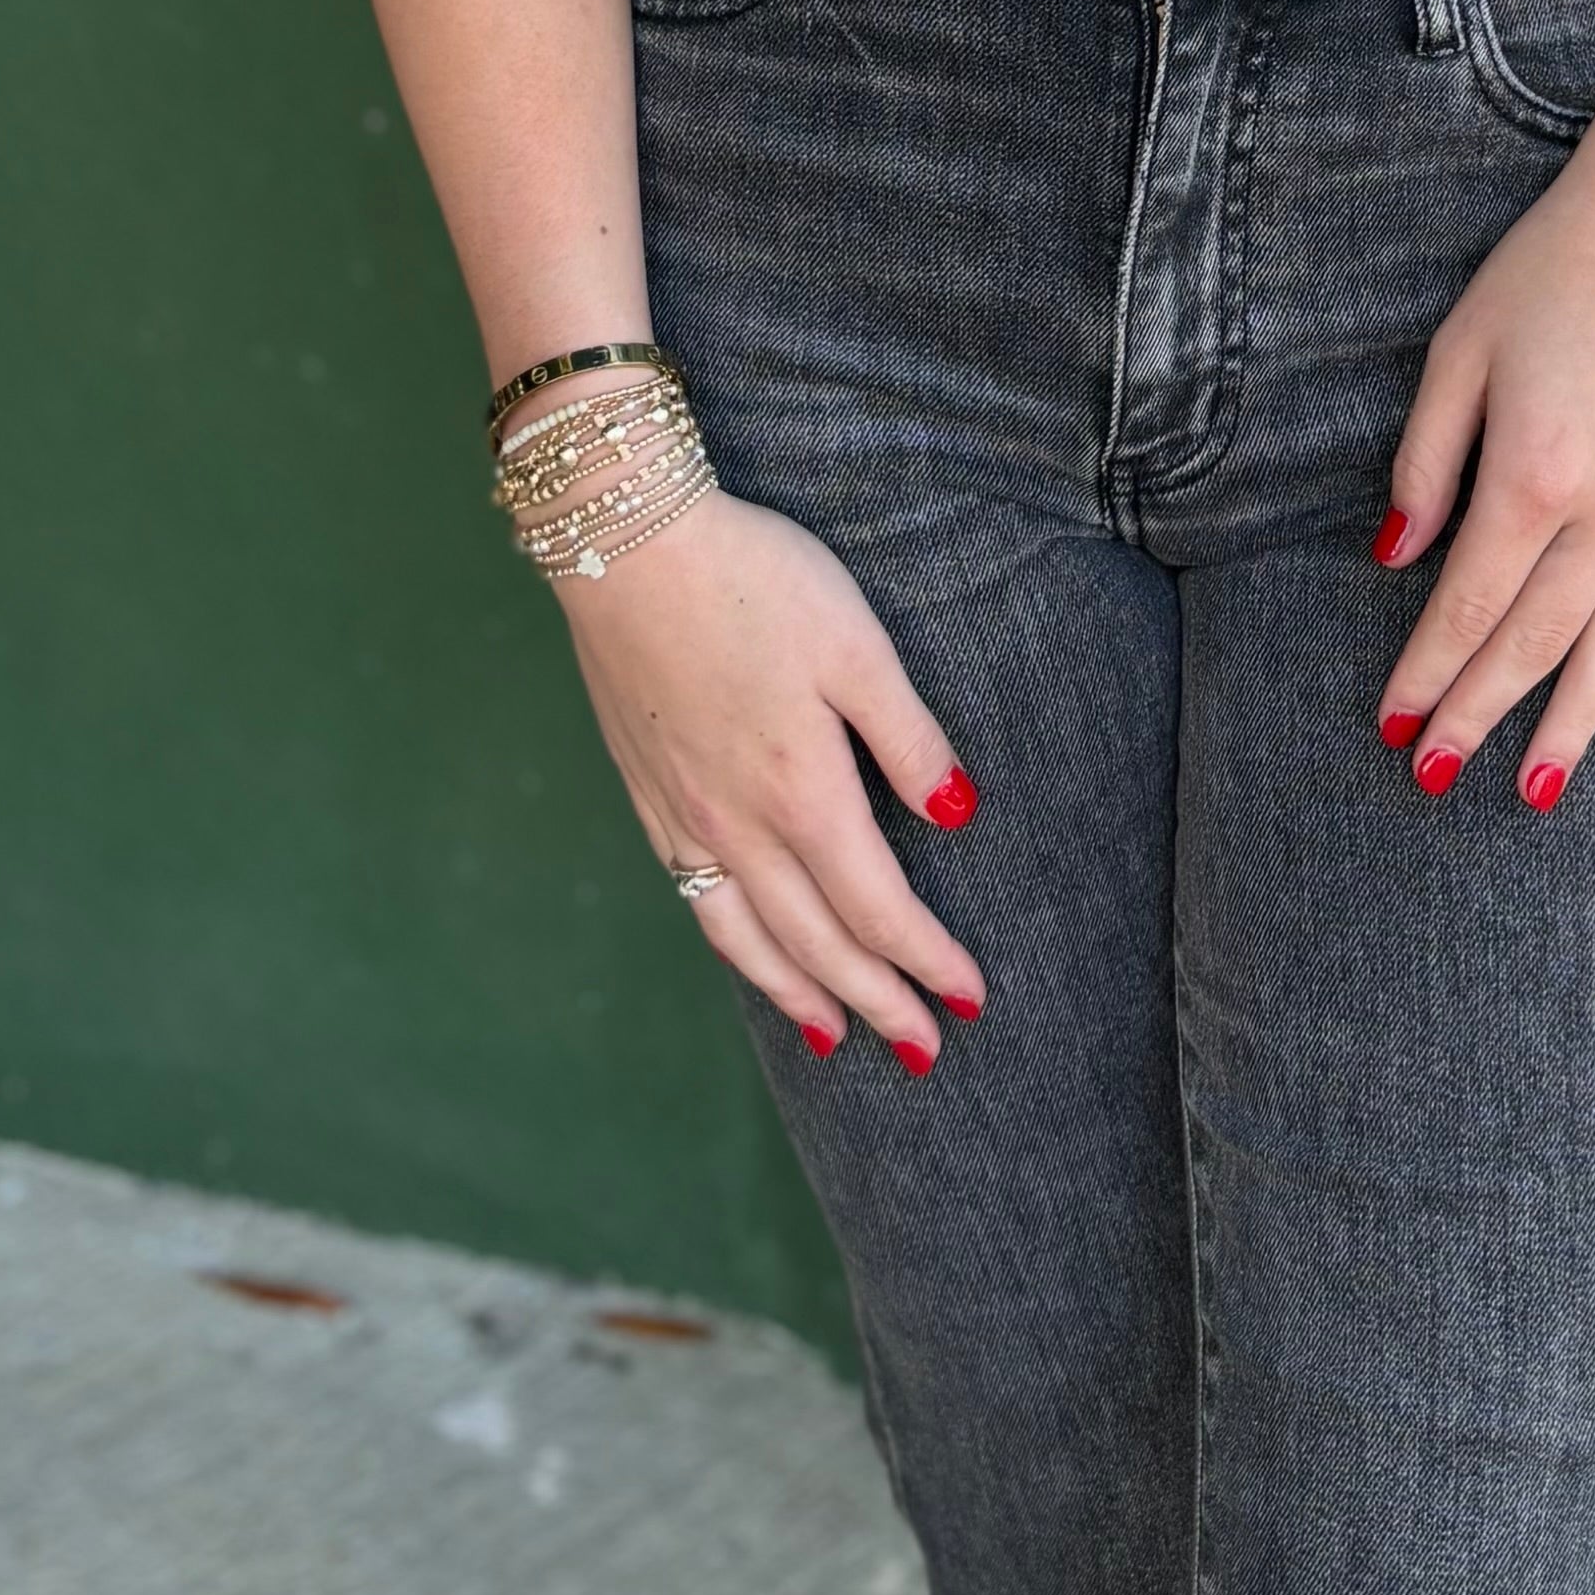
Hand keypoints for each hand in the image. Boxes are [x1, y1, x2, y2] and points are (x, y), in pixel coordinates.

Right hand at [560, 488, 985, 1068]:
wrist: (624, 546)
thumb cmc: (756, 581)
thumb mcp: (858, 646)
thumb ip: (910, 739)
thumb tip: (959, 817)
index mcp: (806, 794)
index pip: (880, 909)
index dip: (928, 960)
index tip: (970, 998)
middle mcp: (742, 828)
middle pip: (820, 944)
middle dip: (877, 1002)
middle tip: (923, 1048)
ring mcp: (686, 818)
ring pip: (750, 940)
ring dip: (800, 994)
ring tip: (836, 1036)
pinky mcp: (648, 795)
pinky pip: (698, 902)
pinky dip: (735, 948)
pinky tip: (749, 954)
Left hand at [1372, 128, 1594, 805]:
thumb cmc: (1546, 272)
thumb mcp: (1458, 353)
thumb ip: (1426, 464)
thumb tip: (1394, 559)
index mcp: (1536, 471)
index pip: (1469, 604)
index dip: (1428, 672)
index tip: (1394, 727)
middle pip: (1535, 639)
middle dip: (1482, 714)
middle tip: (1437, 777)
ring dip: (1570, 720)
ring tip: (1537, 789)